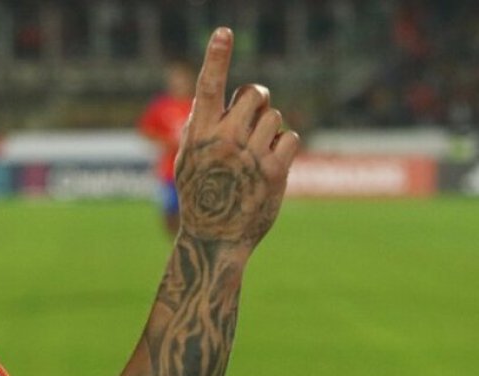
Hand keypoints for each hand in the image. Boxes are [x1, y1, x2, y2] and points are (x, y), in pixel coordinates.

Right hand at [175, 28, 298, 249]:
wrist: (214, 239)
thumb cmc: (200, 196)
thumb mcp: (188, 161)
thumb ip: (201, 128)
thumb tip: (219, 97)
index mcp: (198, 135)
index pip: (208, 87)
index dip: (216, 57)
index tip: (224, 32)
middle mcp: (223, 141)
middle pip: (255, 93)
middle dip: (257, 102)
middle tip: (251, 122)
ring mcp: (249, 156)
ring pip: (274, 116)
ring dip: (269, 130)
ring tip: (254, 155)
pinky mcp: (273, 171)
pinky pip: (289, 137)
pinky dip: (283, 148)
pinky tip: (269, 166)